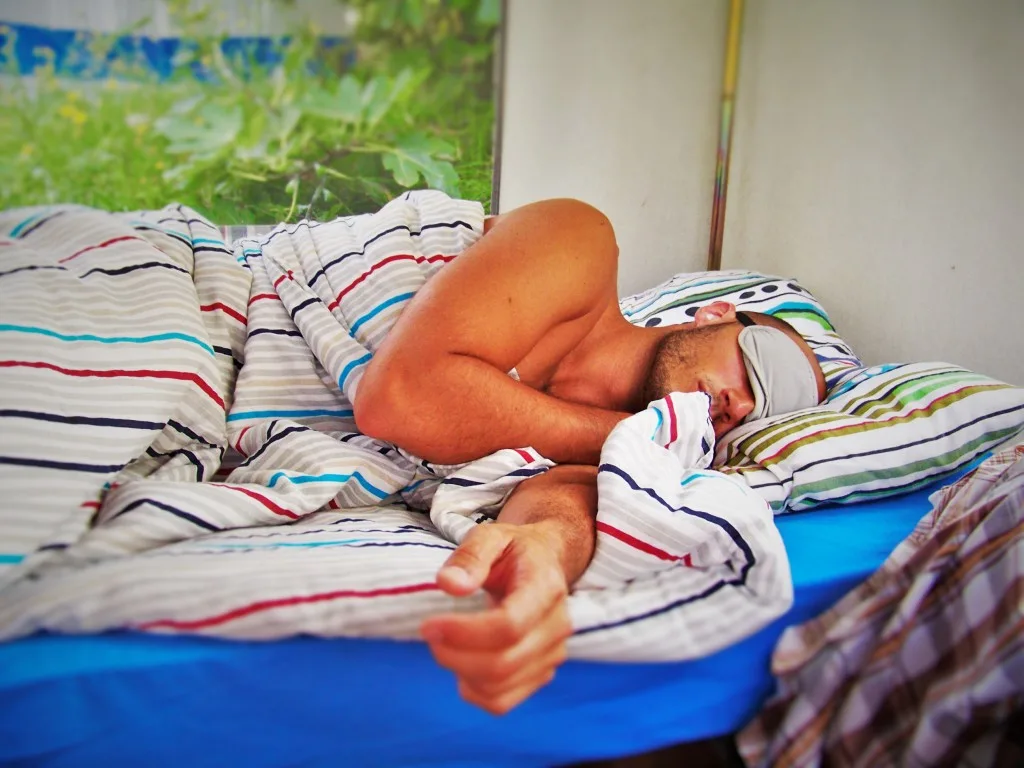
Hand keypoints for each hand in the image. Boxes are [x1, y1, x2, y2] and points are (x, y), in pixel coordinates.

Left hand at [420, 521, 572, 714]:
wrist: (543, 563)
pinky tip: (461, 664)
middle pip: (502, 663)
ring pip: (500, 688)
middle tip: (429, 632)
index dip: (464, 633)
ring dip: (460, 672)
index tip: (428, 625)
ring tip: (443, 644)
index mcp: (545, 587)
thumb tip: (448, 584)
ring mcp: (552, 653)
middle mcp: (556, 626)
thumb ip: (470, 556)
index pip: (509, 625)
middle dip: (454, 655)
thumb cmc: (514, 549)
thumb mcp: (491, 535)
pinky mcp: (541, 673)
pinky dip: (473, 691)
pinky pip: (502, 701)